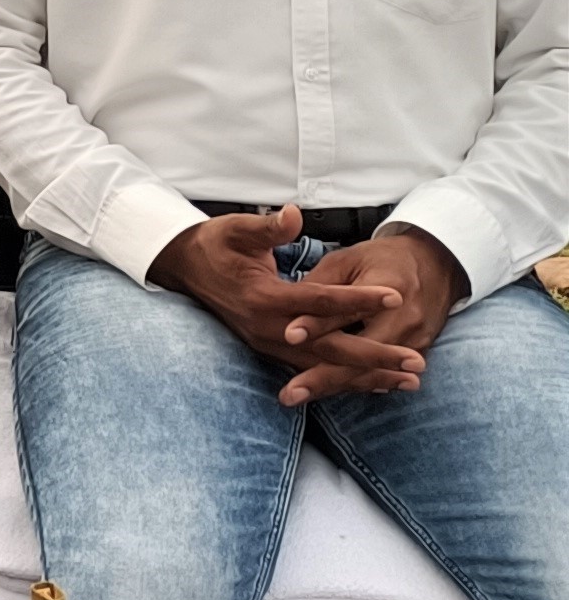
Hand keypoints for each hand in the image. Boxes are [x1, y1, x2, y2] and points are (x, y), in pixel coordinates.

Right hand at [148, 207, 425, 401]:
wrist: (185, 268)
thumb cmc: (215, 243)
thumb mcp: (236, 227)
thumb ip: (268, 226)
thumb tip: (293, 216)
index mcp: (262, 296)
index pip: (319, 301)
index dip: (358, 299)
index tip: (395, 296)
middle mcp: (268, 328)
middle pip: (328, 348)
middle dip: (374, 356)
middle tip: (416, 361)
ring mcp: (268, 343)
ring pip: (324, 366)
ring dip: (367, 375)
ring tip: (409, 381)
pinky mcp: (271, 350)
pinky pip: (314, 368)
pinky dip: (346, 378)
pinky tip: (376, 383)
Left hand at [283, 226, 462, 404]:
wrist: (438, 265)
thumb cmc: (384, 259)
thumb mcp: (351, 259)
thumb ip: (321, 282)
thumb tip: (287, 308)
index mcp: (388, 286)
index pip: (348, 309)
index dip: (318, 323)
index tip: (289, 335)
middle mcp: (405, 318)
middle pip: (360, 352)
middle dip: (323, 374)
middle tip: (289, 391)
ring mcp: (414, 339)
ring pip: (368, 370)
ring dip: (333, 386)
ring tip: (297, 397)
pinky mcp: (418, 352)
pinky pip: (381, 374)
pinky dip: (352, 383)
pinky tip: (324, 394)